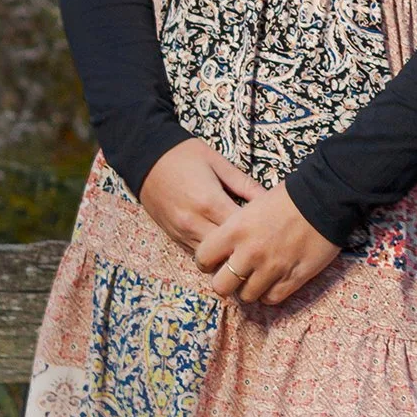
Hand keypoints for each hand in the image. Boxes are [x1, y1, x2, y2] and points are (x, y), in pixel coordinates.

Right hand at [138, 138, 263, 253]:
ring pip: (211, 260)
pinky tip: (223, 248)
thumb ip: (244, 184)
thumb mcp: (218, 162)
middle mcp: (194, 223)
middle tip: (262, 245)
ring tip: (244, 250)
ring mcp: (182, 233)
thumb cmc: (184, 155)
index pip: (242, 231)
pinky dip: (211, 256)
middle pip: (227, 252)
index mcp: (210, 202)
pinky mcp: (173, 237)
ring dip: (227, 257)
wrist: (144, 157)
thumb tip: (270, 200)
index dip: (259, 233)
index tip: (273, 231)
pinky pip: (196, 255)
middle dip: (245, 251)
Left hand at [192, 184, 340, 307]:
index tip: (216, 259)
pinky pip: (271, 299)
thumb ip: (236, 227)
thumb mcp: (252, 205)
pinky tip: (273, 282)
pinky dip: (269, 293)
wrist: (325, 198)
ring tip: (257, 277)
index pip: (203, 258)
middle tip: (235, 274)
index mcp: (235, 230)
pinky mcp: (293, 278)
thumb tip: (226, 245)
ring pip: (246, 296)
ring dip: (249, 288)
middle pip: (221, 286)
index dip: (207, 261)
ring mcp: (272, 268)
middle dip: (225, 282)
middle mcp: (250, 252)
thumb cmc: (288, 196)